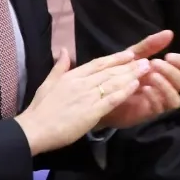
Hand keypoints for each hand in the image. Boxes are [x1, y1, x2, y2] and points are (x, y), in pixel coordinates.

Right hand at [16, 48, 149, 154]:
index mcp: (72, 76)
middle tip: (146, 60)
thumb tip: (63, 50)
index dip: (115, 58)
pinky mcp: (92, 111)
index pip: (97, 64)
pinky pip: (112, 99)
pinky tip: (136, 85)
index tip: (129, 54)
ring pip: (113, 82)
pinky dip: (125, 91)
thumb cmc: (40, 110)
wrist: (34, 129)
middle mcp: (82, 83)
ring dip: (131, 74)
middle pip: (109, 71)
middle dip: (129, 65)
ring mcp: (87, 96)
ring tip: (146, 68)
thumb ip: (59, 67)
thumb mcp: (48, 83)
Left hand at [96, 31, 179, 129]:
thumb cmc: (119, 74)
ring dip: (166, 85)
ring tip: (150, 76)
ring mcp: (158, 101)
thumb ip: (151, 45)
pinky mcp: (149, 112)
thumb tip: (170, 33)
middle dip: (172, 71)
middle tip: (154, 64)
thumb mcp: (134, 55)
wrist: (100, 94)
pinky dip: (154, 96)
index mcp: (166, 73)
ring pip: (176, 99)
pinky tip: (143, 89)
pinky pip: (161, 108)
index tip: (168, 55)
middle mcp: (166, 87)